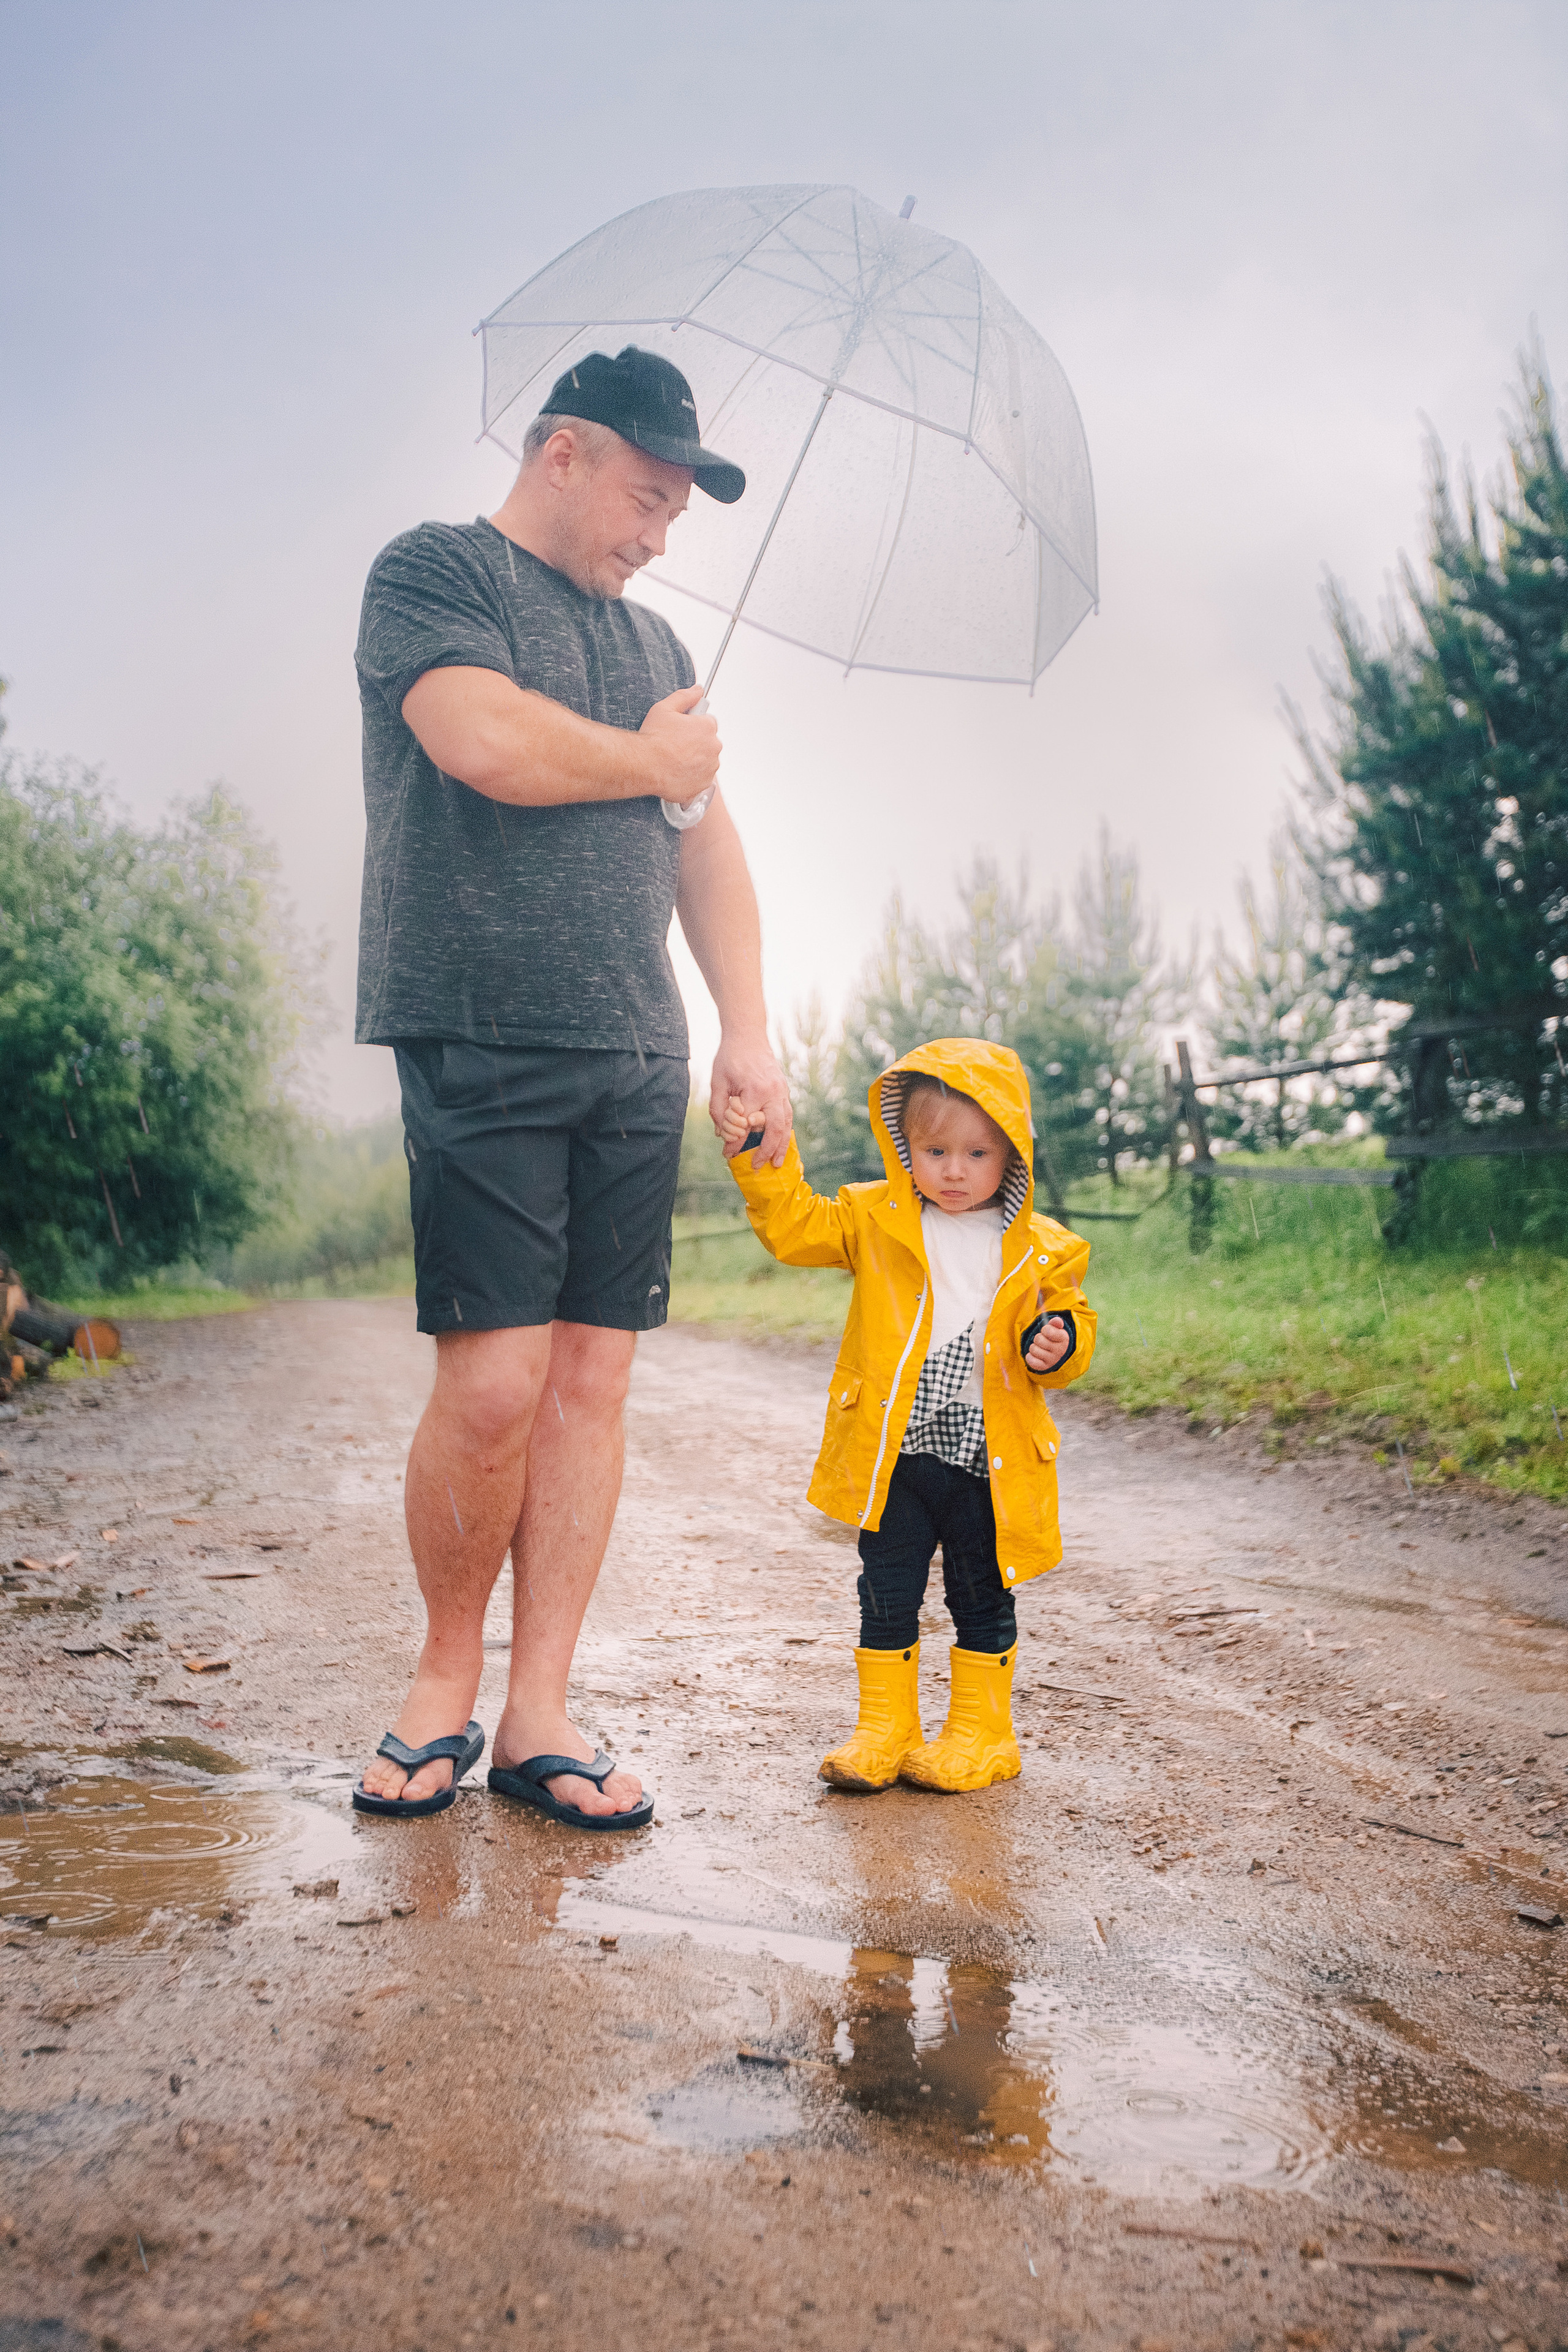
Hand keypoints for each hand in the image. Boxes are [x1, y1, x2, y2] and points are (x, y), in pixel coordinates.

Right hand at [639, 686, 719, 804]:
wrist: (644, 766)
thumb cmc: (653, 739)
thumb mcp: (665, 708)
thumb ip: (685, 696)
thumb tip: (697, 690)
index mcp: (707, 727)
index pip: (708, 722)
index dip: (694, 725)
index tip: (683, 730)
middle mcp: (713, 747)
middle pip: (708, 743)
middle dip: (695, 743)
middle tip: (675, 745)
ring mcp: (709, 768)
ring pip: (705, 761)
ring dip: (695, 760)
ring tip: (674, 760)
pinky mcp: (702, 785)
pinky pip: (700, 779)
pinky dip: (692, 776)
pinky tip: (676, 772)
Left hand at [710, 1033, 791, 1167]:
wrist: (748, 1034)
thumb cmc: (729, 1057)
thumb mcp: (717, 1082)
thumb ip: (718, 1110)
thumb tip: (722, 1135)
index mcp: (755, 1091)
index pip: (746, 1125)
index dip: (736, 1142)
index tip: (727, 1155)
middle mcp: (773, 1093)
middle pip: (775, 1129)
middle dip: (766, 1150)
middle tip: (758, 1166)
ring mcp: (782, 1091)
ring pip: (786, 1124)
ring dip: (782, 1145)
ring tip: (777, 1162)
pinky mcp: (784, 1090)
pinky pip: (787, 1115)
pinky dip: (785, 1131)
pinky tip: (780, 1143)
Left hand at [1026, 1315, 1070, 1373]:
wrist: (1057, 1354)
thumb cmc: (1054, 1338)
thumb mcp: (1056, 1328)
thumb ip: (1056, 1322)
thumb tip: (1056, 1321)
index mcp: (1063, 1338)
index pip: (1048, 1331)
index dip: (1044, 1329)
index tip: (1046, 1331)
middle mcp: (1059, 1351)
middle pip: (1038, 1339)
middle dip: (1037, 1338)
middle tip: (1042, 1340)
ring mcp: (1052, 1360)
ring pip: (1033, 1349)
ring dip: (1033, 1347)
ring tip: (1039, 1347)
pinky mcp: (1044, 1367)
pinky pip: (1031, 1361)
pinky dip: (1030, 1357)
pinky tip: (1034, 1355)